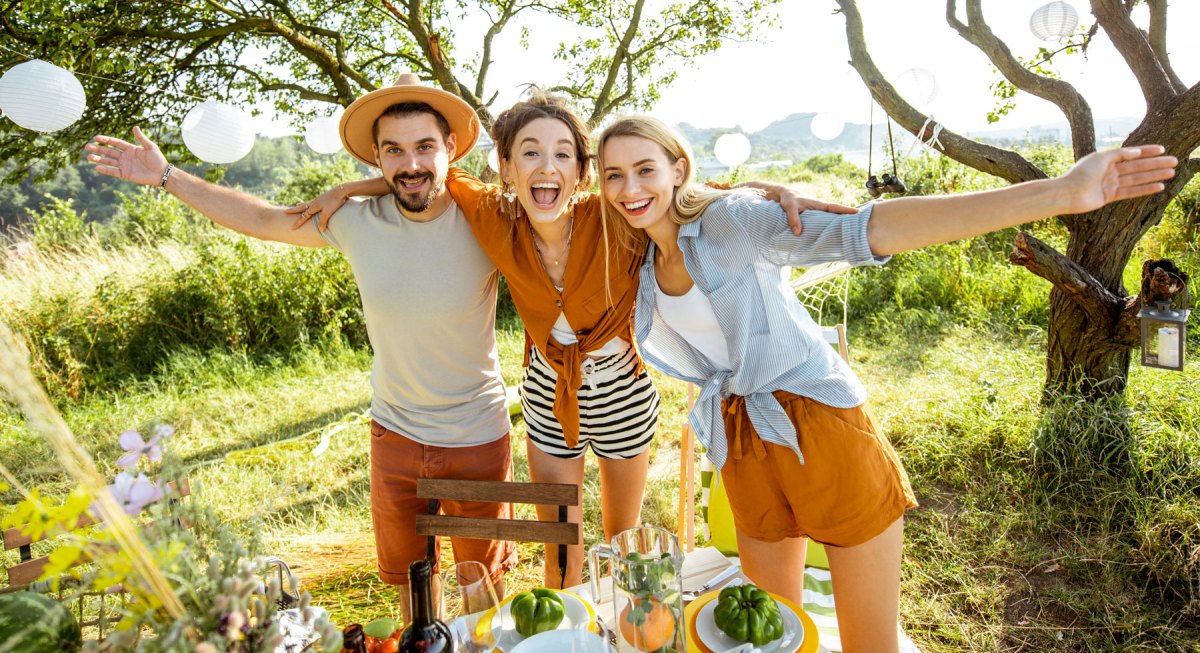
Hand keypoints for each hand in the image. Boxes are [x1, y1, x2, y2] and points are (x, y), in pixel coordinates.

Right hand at [85, 127, 168, 186]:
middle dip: (98, 149)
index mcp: (130, 149)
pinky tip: (96, 167)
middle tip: (87, 146)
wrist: (162, 173)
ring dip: (98, 159)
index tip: (96, 138)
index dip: (106, 140)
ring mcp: (124, 165)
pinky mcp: (125, 174)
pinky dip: (105, 170)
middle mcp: (125, 156)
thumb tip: (135, 127)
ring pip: (108, 161)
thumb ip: (141, 138)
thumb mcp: (150, 147)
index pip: (115, 143)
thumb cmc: (158, 159)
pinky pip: (113, 172)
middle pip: (109, 152)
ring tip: (88, 157)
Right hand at [287, 185, 350, 230]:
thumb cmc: (335, 201)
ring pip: (307, 204)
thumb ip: (323, 221)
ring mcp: (319, 199)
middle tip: (286, 211)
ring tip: (296, 205)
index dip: (298, 222)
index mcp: (314, 206)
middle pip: (302, 207)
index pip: (304, 216)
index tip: (292, 227)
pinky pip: (313, 202)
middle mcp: (314, 202)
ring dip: (301, 206)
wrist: (342, 190)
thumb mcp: (328, 212)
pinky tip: (311, 203)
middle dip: (294, 210)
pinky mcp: (323, 198)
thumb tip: (320, 229)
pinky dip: (309, 203)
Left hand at [777, 187, 857, 235]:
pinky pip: (825, 221)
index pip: (834, 207)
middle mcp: (821, 208)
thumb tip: (798, 233)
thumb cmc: (788, 199)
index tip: (857, 212)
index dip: (845, 210)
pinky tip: (834, 234)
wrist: (784, 195)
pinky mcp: (815, 216)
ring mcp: (818, 212)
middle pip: (837, 213)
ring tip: (851, 232)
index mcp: (818, 204)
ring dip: (840, 223)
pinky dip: (830, 226)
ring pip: (832, 218)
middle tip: (861, 224)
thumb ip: (793, 219)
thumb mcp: (789, 207)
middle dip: (848, 217)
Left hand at [1059, 145, 1176, 213]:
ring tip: (1171, 172)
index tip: (1162, 149)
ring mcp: (1110, 184)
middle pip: (1137, 166)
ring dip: (1154, 176)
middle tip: (1174, 161)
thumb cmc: (1080, 174)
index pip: (1131, 154)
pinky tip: (1159, 186)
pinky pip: (1131, 192)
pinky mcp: (1109, 196)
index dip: (1146, 151)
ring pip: (1137, 179)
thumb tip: (1137, 152)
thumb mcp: (1100, 159)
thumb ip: (1119, 155)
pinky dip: (1145, 189)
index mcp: (1106, 159)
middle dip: (1155, 164)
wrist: (1066, 194)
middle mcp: (1109, 171)